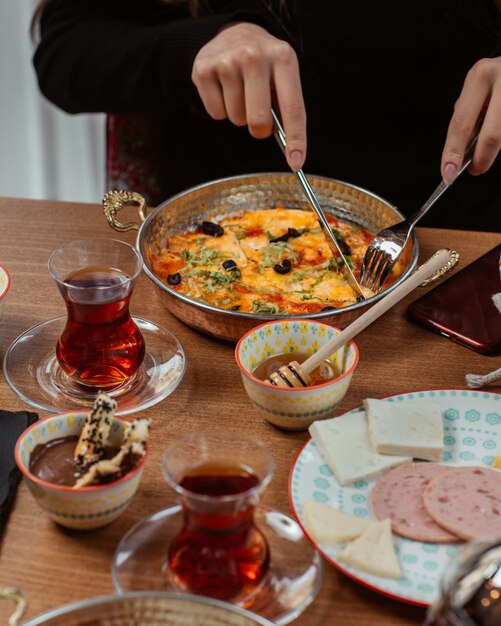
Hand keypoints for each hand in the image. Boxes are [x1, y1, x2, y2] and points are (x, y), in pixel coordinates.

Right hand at [192, 22, 306, 170]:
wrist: (234, 32)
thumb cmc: (264, 64)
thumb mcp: (282, 74)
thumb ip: (286, 106)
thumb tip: (290, 149)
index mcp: (283, 58)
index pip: (293, 107)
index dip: (295, 139)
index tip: (296, 163)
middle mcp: (254, 56)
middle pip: (258, 120)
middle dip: (259, 129)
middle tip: (258, 118)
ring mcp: (227, 61)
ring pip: (236, 119)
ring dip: (239, 115)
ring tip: (241, 92)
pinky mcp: (204, 69)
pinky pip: (216, 114)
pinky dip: (221, 110)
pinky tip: (224, 90)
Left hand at [441, 57, 500, 182]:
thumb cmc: (496, 79)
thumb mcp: (476, 89)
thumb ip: (468, 117)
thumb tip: (461, 153)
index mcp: (480, 77)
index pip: (461, 124)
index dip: (453, 152)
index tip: (448, 173)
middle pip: (491, 135)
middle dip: (481, 159)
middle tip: (475, 170)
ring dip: (494, 149)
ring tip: (487, 148)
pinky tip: (498, 136)